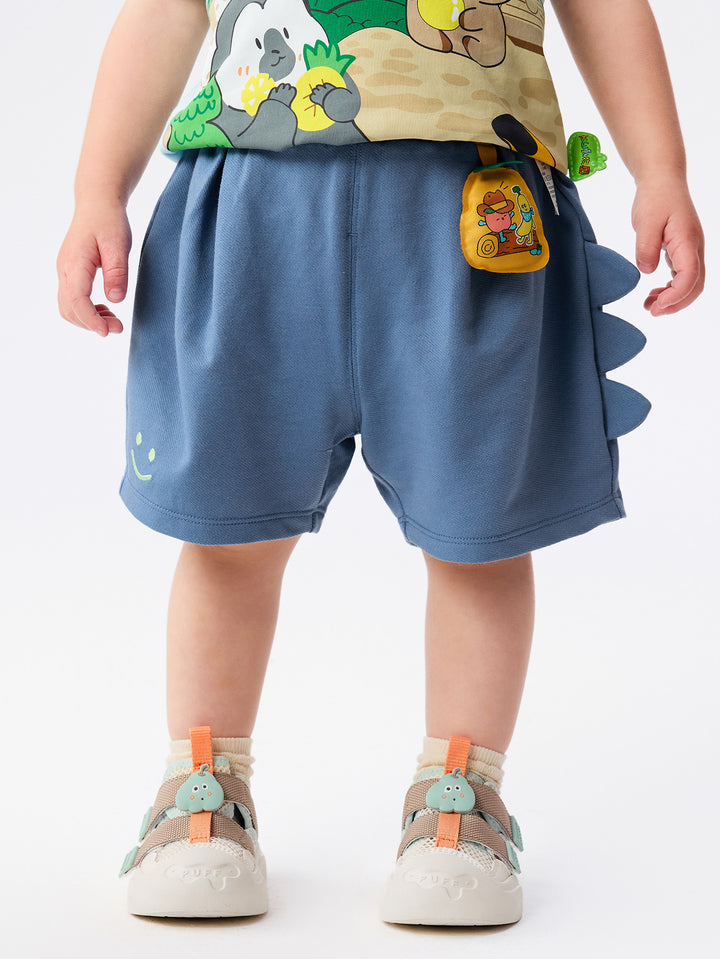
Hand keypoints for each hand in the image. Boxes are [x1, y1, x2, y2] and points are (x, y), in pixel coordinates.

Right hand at [57, 203, 131, 335]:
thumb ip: (117, 272)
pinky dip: (86, 311)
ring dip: (88, 320)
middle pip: (69, 309)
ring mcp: (64, 272)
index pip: (77, 300)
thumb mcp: (119, 244)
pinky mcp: (69, 273)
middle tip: (118, 327)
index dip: (91, 320)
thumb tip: (115, 299)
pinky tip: (105, 310)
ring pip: (68, 307)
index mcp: (75, 263)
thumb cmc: (109, 221)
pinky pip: (71, 300)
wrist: (96, 204)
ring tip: (114, 320)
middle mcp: (64, 270)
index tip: (107, 332)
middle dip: (91, 324)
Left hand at [631, 177, 703, 316]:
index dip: (675, 296)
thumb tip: (647, 271)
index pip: (690, 276)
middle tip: (652, 311)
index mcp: (687, 241)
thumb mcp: (645, 221)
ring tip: (649, 305)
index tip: (656, 306)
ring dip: (672, 298)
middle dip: (676, 304)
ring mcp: (689, 250)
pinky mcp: (681, 251)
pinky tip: (654, 293)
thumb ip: (646, 247)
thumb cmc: (656, 197)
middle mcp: (693, 248)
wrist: (662, 180)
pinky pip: (681, 276)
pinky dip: (670, 289)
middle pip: (695, 285)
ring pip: (689, 283)